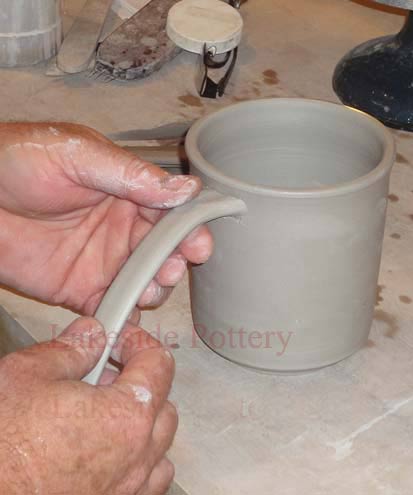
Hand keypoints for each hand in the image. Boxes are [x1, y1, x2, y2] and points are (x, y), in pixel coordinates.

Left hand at [0, 123, 212, 313]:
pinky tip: (130, 313)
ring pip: (146, 281)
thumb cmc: (17, 162)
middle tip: (173, 268)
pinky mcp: (80, 289)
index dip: (189, 228)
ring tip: (150, 289)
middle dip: (176, 262)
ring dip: (156, 288)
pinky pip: (113, 306)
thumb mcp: (79, 155)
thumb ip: (132, 175)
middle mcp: (122, 228)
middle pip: (165, 251)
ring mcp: (104, 261)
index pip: (170, 212)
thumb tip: (187, 189)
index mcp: (127, 192)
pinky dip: (127, 314)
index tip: (199, 244)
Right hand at [0, 317, 176, 494]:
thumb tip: (92, 335)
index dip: (137, 342)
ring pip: (159, 444)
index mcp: (126, 415)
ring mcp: (128, 488)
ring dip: (141, 422)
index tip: (118, 339)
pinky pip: (147, 480)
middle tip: (102, 374)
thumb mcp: (27, 375)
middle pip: (163, 403)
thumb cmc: (1, 449)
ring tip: (101, 414)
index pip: (158, 363)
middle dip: (138, 381)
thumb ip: (71, 349)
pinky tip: (106, 451)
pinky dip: (138, 460)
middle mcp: (137, 455)